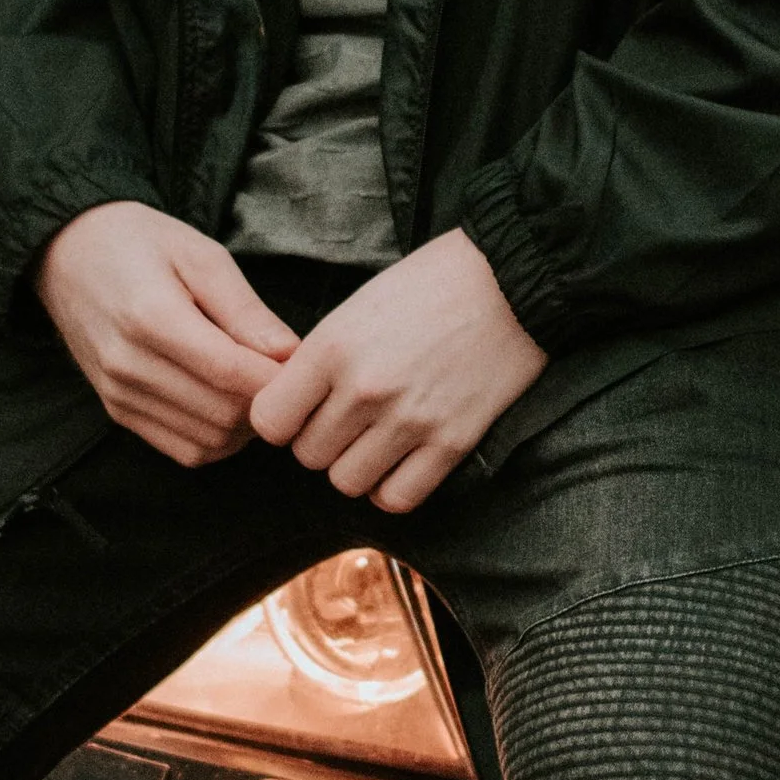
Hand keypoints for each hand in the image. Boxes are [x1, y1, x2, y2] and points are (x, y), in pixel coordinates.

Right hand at [36, 203, 296, 466]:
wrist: (67, 253)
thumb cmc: (140, 243)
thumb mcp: (201, 256)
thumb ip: (246, 310)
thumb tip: (291, 355)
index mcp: (152, 319)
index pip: (233, 375)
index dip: (279, 379)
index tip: (301, 362)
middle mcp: (129, 366)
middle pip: (224, 415)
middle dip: (266, 403)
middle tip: (281, 374)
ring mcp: (119, 395)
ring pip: (208, 441)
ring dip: (244, 426)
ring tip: (253, 386)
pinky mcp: (117, 412)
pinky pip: (182, 449)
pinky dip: (216, 438)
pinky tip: (225, 404)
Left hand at [246, 229, 544, 512]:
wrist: (510, 281)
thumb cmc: (429, 285)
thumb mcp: (356, 308)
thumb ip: (319, 360)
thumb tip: (290, 407)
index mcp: (332, 347)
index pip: (269, 422)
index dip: (282, 419)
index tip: (301, 409)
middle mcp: (365, 389)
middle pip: (308, 456)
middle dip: (321, 442)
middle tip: (346, 420)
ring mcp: (409, 420)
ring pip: (346, 482)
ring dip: (356, 466)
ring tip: (375, 439)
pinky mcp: (451, 442)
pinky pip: (397, 498)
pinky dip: (393, 487)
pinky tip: (402, 461)